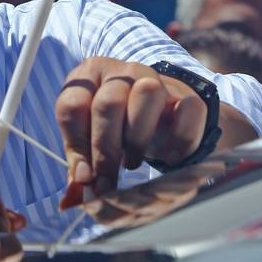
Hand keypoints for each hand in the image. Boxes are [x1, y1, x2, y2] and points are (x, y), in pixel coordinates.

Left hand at [55, 57, 207, 208]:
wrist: (161, 113)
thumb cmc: (115, 127)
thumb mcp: (90, 137)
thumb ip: (81, 159)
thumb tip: (79, 189)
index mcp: (90, 75)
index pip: (72, 105)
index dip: (77, 145)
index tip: (85, 176)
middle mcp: (123, 72)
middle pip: (108, 103)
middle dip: (105, 150)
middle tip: (107, 182)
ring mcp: (157, 79)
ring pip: (147, 94)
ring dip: (137, 138)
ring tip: (132, 163)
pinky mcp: (188, 96)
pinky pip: (188, 110)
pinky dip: (179, 140)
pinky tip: (168, 159)